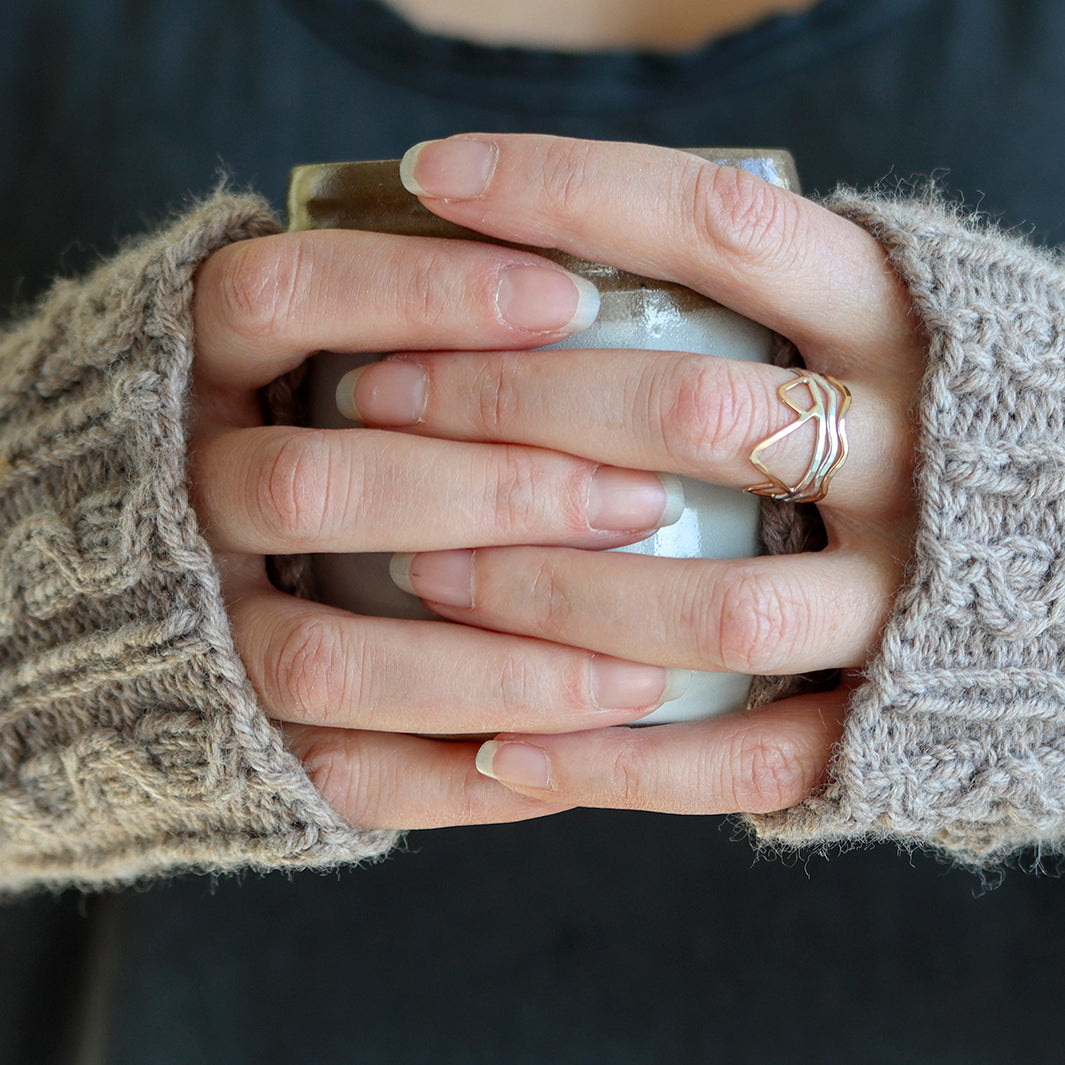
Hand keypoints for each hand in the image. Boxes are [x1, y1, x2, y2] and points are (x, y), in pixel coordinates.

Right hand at [187, 220, 688, 828]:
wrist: (123, 598)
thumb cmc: (271, 445)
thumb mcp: (299, 353)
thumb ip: (395, 325)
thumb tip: (583, 283)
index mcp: (179, 376)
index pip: (280, 299)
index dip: (419, 291)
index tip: (570, 297)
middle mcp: (169, 504)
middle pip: (311, 488)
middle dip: (492, 496)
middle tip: (640, 502)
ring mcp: (185, 637)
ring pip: (325, 659)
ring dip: (498, 668)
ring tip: (641, 672)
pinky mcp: (230, 747)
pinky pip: (342, 777)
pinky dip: (473, 778)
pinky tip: (585, 751)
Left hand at [338, 134, 922, 813]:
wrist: (1064, 564)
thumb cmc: (916, 422)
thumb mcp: (851, 327)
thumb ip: (743, 298)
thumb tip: (541, 245)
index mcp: (894, 326)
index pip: (721, 224)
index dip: (570, 189)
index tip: (436, 174)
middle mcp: (911, 452)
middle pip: (686, 415)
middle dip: (507, 404)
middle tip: (377, 397)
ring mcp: (908, 595)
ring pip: (710, 607)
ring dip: (548, 594)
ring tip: (423, 574)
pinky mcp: (891, 718)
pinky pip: (750, 758)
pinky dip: (619, 765)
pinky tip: (500, 757)